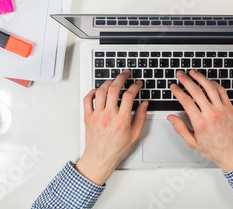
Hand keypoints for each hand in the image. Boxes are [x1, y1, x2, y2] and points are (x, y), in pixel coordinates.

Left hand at [76, 70, 147, 184]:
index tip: (138, 84)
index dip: (135, 86)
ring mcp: (97, 116)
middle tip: (126, 74)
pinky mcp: (88, 117)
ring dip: (108, 82)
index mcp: (121, 120)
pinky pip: (87, 99)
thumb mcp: (135, 136)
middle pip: (114, 89)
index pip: (129, 96)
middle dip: (121, 78)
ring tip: (113, 80)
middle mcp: (108, 116)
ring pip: (100, 91)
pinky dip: (92, 92)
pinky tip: (98, 90)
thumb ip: (140, 118)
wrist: (99, 159)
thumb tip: (144, 105)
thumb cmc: (116, 150)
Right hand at [168, 70, 232, 172]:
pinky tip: (208, 81)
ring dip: (200, 77)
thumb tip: (171, 118)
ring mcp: (221, 109)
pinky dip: (214, 84)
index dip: (178, 91)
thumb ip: (180, 129)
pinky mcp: (229, 108)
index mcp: (200, 122)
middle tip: (180, 75)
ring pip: (209, 87)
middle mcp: (211, 113)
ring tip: (193, 73)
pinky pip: (221, 91)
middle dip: (186, 80)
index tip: (173, 87)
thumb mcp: (193, 143)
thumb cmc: (215, 149)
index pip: (186, 101)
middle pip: (196, 91)